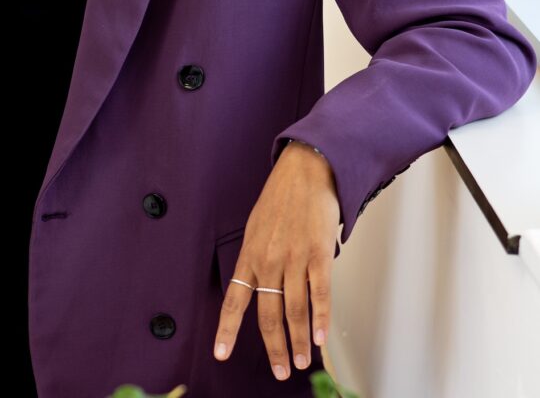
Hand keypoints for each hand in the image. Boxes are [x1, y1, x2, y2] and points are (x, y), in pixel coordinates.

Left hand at [213, 140, 340, 380]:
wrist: (306, 170)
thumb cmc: (281, 197)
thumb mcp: (257, 226)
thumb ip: (258, 258)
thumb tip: (261, 286)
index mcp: (249, 254)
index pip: (234, 299)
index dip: (227, 329)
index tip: (221, 354)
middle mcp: (269, 260)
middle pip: (268, 314)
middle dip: (274, 347)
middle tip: (280, 371)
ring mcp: (294, 258)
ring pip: (295, 310)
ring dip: (300, 340)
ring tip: (302, 362)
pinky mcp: (318, 254)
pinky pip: (319, 294)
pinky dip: (321, 319)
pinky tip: (321, 338)